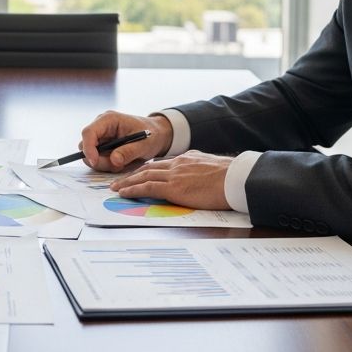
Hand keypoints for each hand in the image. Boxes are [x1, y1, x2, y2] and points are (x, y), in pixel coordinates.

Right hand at [79, 112, 172, 170]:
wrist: (157, 136)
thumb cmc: (151, 135)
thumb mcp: (144, 144)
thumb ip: (129, 152)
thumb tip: (114, 160)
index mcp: (109, 120)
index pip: (88, 132)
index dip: (88, 148)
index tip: (95, 162)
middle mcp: (101, 127)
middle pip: (86, 147)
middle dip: (99, 160)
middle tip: (119, 166)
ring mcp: (101, 137)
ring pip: (92, 156)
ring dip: (106, 164)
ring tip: (124, 163)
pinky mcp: (103, 147)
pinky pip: (98, 160)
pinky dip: (109, 166)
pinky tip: (122, 163)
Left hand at [110, 150, 231, 209]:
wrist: (236, 179)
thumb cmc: (230, 178)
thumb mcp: (212, 167)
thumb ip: (200, 168)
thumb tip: (197, 174)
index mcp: (187, 159)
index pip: (162, 164)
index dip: (147, 169)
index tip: (137, 174)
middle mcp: (177, 164)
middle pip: (148, 168)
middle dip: (132, 174)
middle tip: (119, 180)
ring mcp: (174, 175)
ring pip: (143, 176)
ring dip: (127, 182)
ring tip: (115, 187)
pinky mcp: (173, 187)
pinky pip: (147, 187)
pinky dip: (133, 189)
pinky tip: (124, 193)